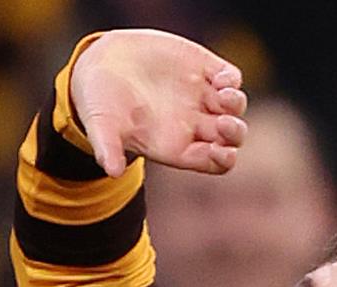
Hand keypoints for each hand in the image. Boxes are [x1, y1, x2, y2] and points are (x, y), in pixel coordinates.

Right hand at [70, 29, 247, 176]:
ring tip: (222, 95)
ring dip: (235, 104)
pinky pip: (231, 77)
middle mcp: (193, 123)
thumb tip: (111, 172)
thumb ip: (108, 148)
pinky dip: (232, 79)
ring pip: (235, 106)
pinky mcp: (202, 68)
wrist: (101, 65)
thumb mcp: (101, 127)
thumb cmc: (101, 104)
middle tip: (224, 124)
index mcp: (175, 146)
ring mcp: (200, 95)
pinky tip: (219, 79)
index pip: (211, 161)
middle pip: (230, 137)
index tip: (220, 152)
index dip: (222, 160)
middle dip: (234, 133)